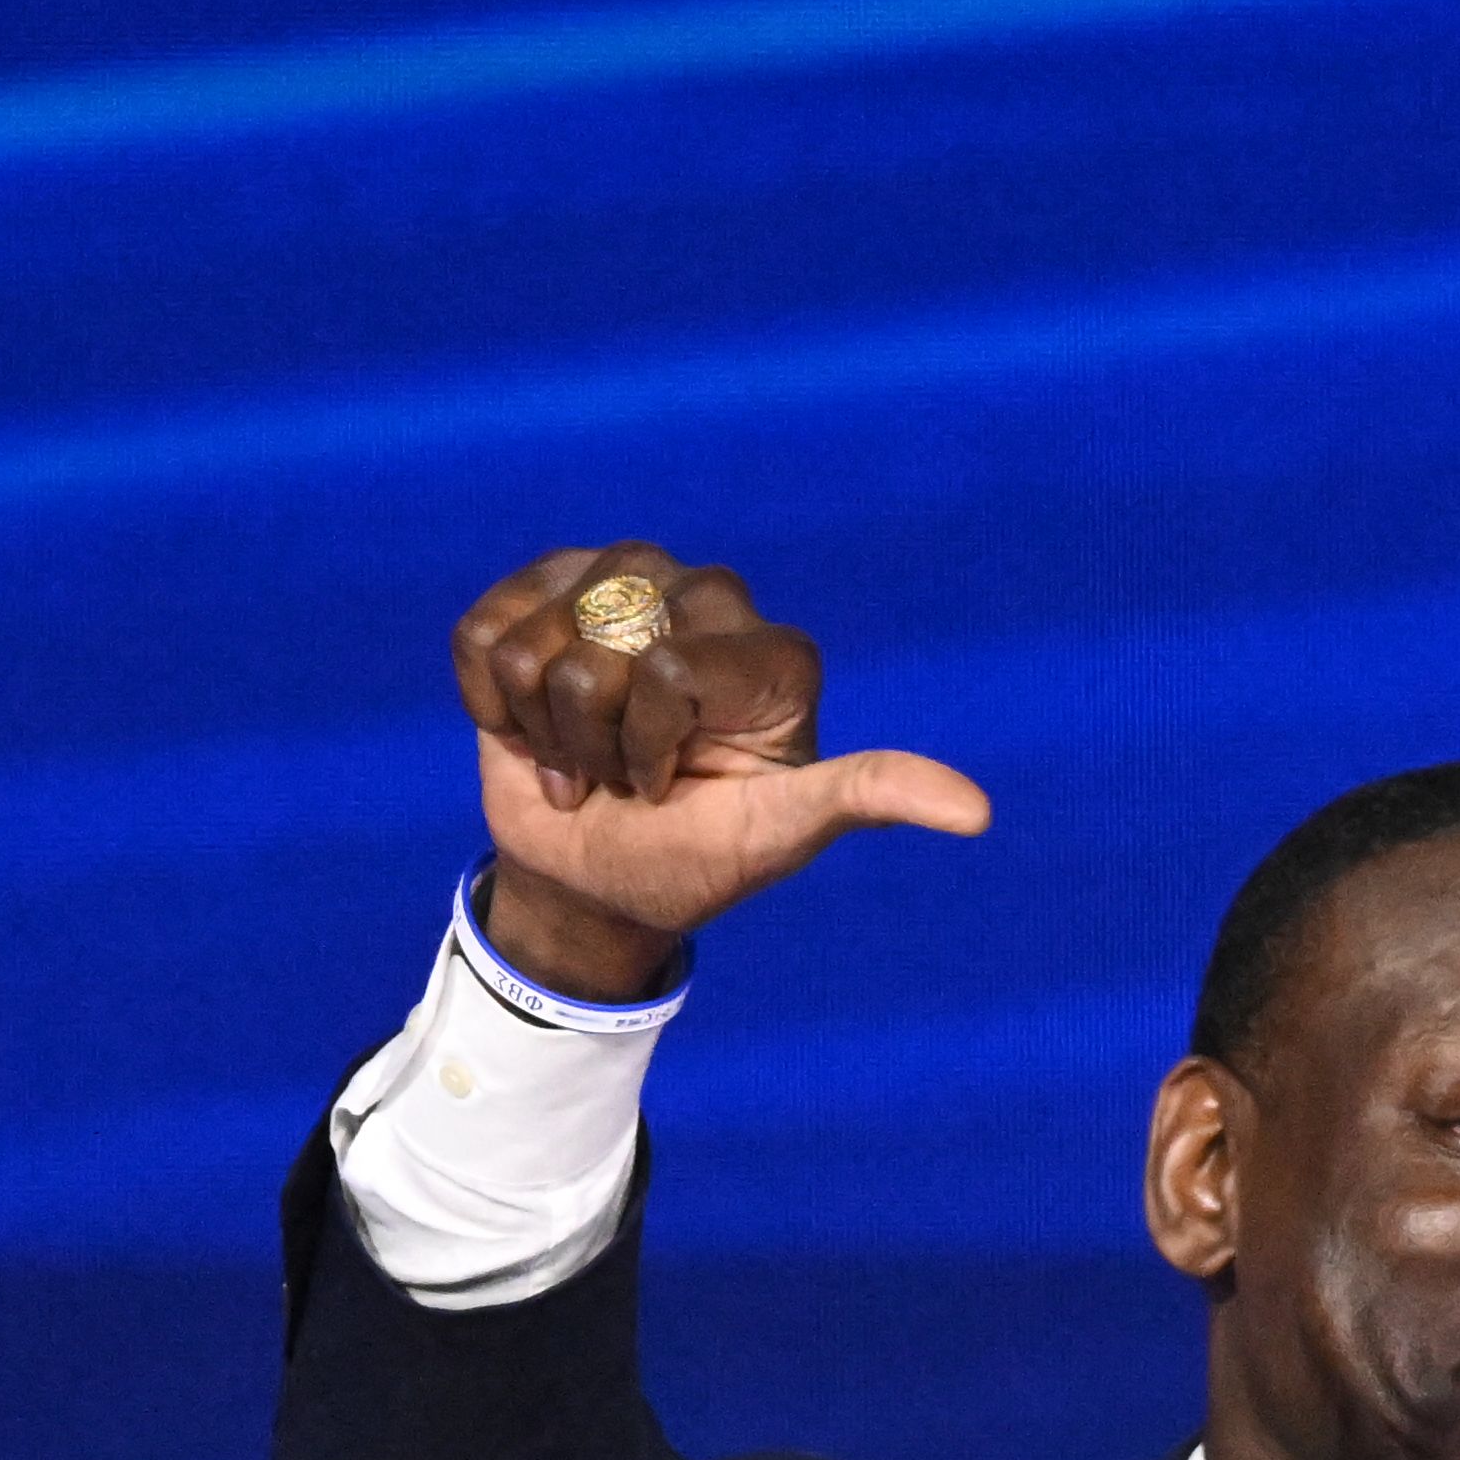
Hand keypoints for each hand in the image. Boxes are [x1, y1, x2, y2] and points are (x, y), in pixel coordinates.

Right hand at [445, 543, 986, 1000]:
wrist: (598, 877)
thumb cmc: (696, 859)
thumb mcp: (782, 833)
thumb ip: (867, 797)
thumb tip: (977, 813)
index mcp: (775, 653)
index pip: (668, 667)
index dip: (648, 745)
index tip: (673, 790)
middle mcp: (707, 596)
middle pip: (601, 650)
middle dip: (595, 740)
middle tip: (626, 780)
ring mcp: (620, 582)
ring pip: (535, 642)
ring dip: (541, 727)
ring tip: (584, 759)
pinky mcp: (541, 592)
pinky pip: (482, 630)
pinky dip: (490, 703)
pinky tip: (529, 728)